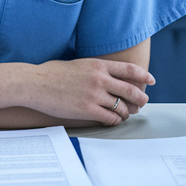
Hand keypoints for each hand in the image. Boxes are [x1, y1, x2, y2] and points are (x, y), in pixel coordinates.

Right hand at [23, 59, 154, 125]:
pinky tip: (112, 120)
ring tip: (124, 114)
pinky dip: (115, 121)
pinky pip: (110, 118)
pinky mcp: (87, 110)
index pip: (130, 69)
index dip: (144, 76)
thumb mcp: (79, 64)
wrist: (35, 83)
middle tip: (142, 103)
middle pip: (131, 90)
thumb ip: (97, 69)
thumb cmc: (53, 73)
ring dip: (126, 113)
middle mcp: (100, 79)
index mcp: (99, 65)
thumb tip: (111, 77)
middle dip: (141, 99)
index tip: (151, 81)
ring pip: (122, 107)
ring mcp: (94, 95)